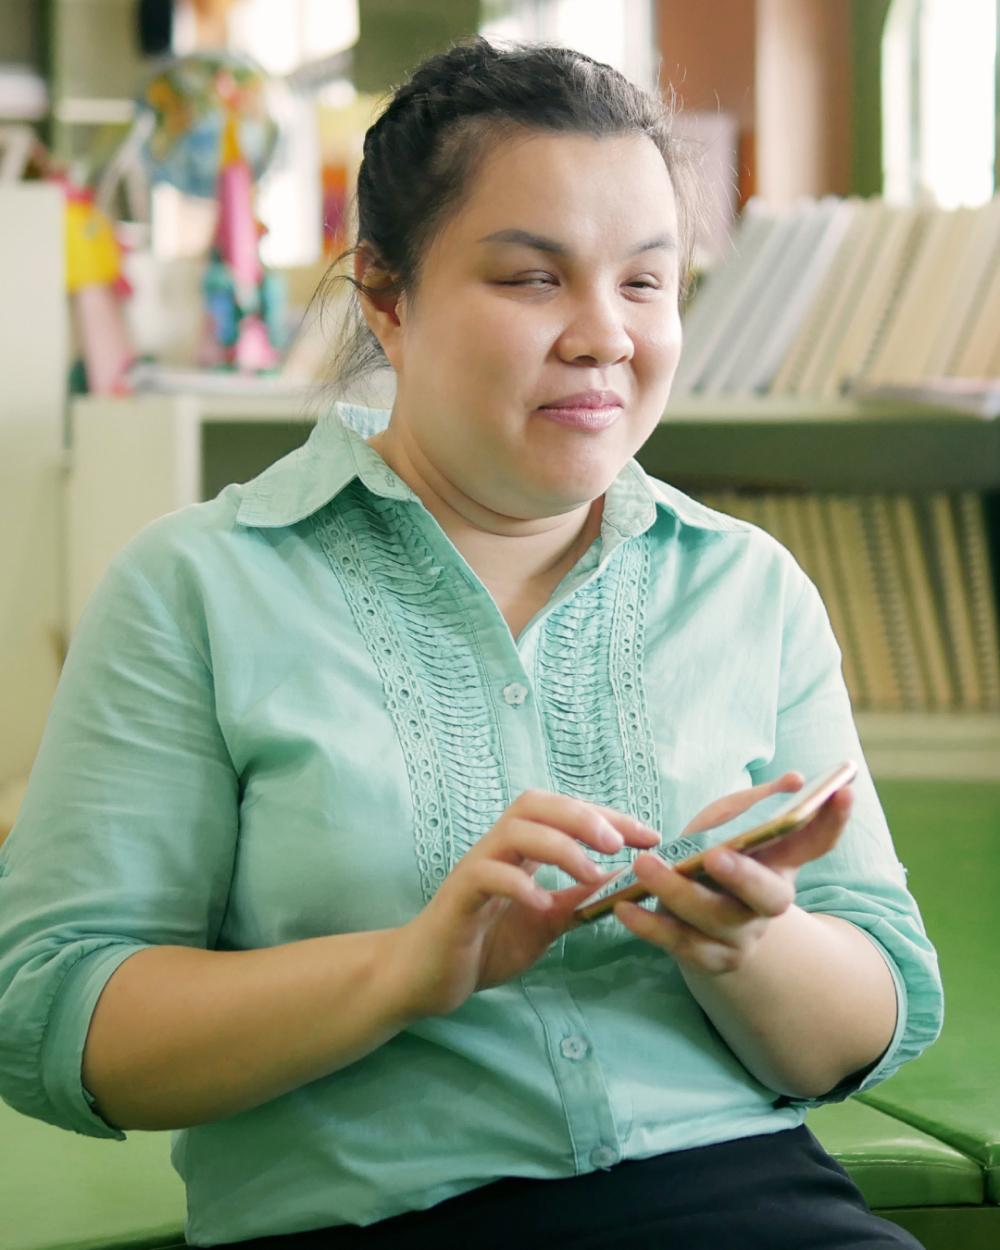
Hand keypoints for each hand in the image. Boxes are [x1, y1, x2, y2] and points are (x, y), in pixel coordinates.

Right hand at [392, 790, 660, 1018]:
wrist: (426, 979)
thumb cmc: (484, 945)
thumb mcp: (544, 922)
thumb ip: (577, 900)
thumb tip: (623, 879)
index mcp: (520, 850)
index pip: (565, 813)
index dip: (608, 817)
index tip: (649, 834)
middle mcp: (497, 849)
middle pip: (536, 804)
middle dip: (582, 816)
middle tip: (617, 843)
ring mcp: (475, 869)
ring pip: (514, 831)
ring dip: (559, 846)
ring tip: (590, 874)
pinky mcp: (457, 898)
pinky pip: (486, 875)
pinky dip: (518, 884)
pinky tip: (541, 904)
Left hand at [614, 771, 853, 975]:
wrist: (697, 921)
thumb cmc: (715, 855)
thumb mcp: (730, 823)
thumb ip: (756, 804)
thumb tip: (796, 781)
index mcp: (780, 865)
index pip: (815, 842)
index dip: (833, 820)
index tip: (843, 790)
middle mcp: (767, 905)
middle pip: (769, 898)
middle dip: (745, 877)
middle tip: (715, 855)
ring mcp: (740, 936)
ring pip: (715, 921)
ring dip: (678, 894)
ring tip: (644, 866)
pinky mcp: (707, 959)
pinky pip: (679, 945)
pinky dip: (651, 927)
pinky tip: (627, 908)